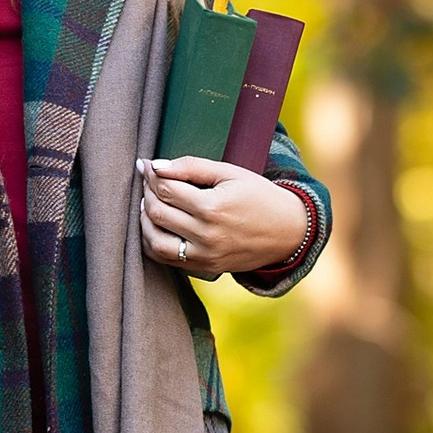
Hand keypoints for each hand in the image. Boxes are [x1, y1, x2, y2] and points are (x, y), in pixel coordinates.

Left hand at [139, 154, 313, 280]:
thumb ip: (193, 167)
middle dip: (147, 192)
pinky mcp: (204, 268)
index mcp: (213, 207)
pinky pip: (165, 260)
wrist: (288, 232)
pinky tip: (155, 227)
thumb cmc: (260, 196)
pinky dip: (152, 242)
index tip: (145, 164)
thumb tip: (157, 166)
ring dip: (144, 220)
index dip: (151, 174)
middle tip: (148, 180)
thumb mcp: (231, 173)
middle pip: (157, 212)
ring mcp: (204, 255)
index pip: (167, 189)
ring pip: (154, 240)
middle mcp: (206, 234)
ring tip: (148, 203)